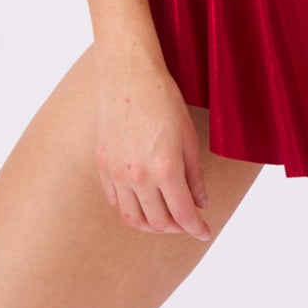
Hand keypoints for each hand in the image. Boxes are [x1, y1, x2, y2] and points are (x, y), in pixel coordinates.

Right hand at [93, 53, 211, 241]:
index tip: (204, 232)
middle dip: (176, 229)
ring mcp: (116, 172)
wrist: (128, 76)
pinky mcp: (103, 165)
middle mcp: (138, 176)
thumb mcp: (189, 139)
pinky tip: (143, 202)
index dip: (196, 228)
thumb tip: (200, 203)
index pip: (182, 214)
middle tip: (187, 223)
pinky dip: (131, 209)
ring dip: (152, 225)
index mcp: (165, 169)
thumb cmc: (164, 101)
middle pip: (157, 222)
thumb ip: (195, 177)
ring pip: (132, 218)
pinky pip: (116, 201)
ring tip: (165, 219)